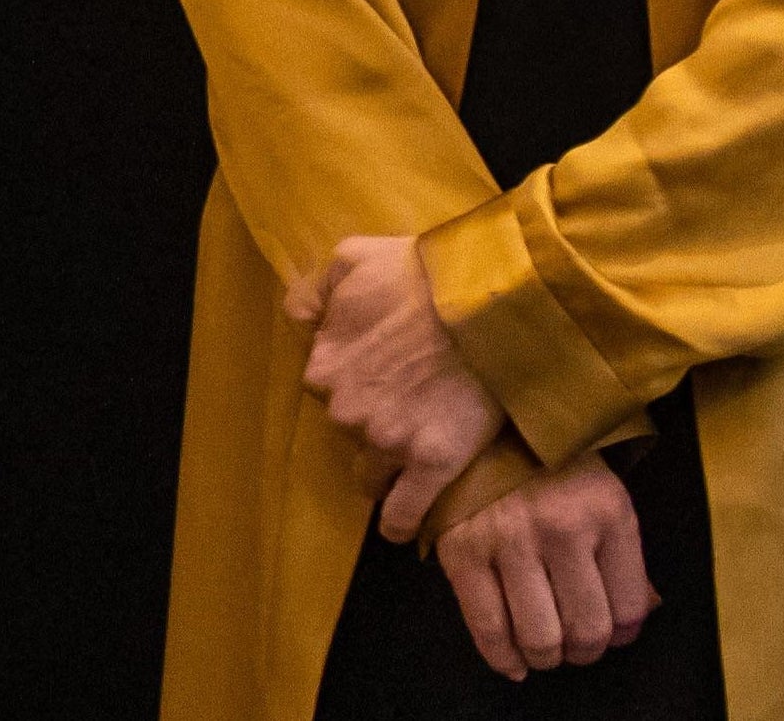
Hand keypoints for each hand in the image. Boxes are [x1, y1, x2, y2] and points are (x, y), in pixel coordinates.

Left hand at [288, 235, 504, 541]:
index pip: (324, 386)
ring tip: (410, 456)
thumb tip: (299, 316)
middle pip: (348, 429)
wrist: (484, 302)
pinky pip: (402, 512)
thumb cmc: (419, 274)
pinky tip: (403, 525)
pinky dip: (400, 522)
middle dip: (369, 420)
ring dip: (385, 469)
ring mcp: (388, 442)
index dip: (351, 380)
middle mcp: (345, 410)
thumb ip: (312, 291)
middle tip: (405, 404)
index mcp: (323, 365)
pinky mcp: (431, 466)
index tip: (376, 374)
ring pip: (371, 473)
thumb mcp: (350, 259)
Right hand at [431, 452, 655, 677]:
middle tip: (576, 646)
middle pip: (586, 630)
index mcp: (607, 511)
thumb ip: (622, 557)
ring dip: (547, 657)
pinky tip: (514, 662)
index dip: (622, 634)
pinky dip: (503, 658)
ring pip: (539, 637)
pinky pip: (487, 626)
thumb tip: (633, 623)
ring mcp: (508, 539)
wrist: (481, 420)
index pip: (629, 608)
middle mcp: (561, 527)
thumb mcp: (602, 493)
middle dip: (584, 652)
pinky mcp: (462, 549)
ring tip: (546, 648)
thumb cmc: (551, 461)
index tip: (612, 633)